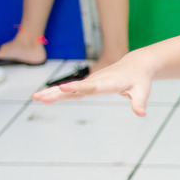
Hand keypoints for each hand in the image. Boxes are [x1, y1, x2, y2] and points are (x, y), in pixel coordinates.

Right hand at [33, 56, 154, 115]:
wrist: (135, 65)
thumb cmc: (139, 80)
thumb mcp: (142, 91)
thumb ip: (139, 102)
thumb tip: (141, 114)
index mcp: (109, 83)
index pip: (91, 87)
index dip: (78, 88)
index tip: (64, 88)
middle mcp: (96, 81)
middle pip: (75, 88)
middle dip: (58, 92)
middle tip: (40, 97)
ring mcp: (90, 82)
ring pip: (69, 88)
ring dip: (52, 93)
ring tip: (36, 98)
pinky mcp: (88, 84)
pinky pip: (71, 90)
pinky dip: (57, 93)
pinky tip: (44, 97)